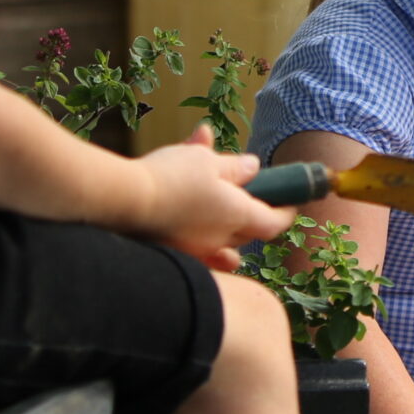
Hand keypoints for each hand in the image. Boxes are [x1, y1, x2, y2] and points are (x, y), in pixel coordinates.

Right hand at [132, 124, 291, 269]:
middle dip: (252, 214)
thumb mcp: (207, 160)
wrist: (125, 201)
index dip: (284, 212)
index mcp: (238, 215)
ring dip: (224, 223)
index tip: (289, 201)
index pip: (274, 222)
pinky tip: (191, 216)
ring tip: (216, 199)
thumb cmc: (171, 177)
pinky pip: (196, 247)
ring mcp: (196, 251)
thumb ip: (235, 167)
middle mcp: (221, 240)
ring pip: (221, 240)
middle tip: (248, 193)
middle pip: (248, 232)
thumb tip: (253, 168)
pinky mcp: (172, 253)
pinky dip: (200, 233)